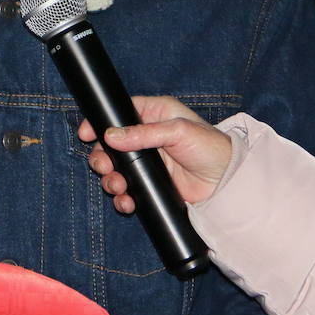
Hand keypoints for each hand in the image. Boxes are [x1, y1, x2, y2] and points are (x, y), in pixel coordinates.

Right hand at [79, 96, 232, 212]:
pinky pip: (128, 191)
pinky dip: (122, 197)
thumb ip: (144, 133)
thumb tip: (111, 136)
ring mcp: (148, 163)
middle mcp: (148, 138)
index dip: (100, 123)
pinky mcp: (152, 185)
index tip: (86, 134)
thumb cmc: (211, 147)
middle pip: (111, 145)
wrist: (228, 182)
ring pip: (116, 170)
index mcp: (154, 115)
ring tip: (117, 186)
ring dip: (111, 179)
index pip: (119, 114)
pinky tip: (126, 200)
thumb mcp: (178, 131)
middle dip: (102, 157)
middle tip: (103, 167)